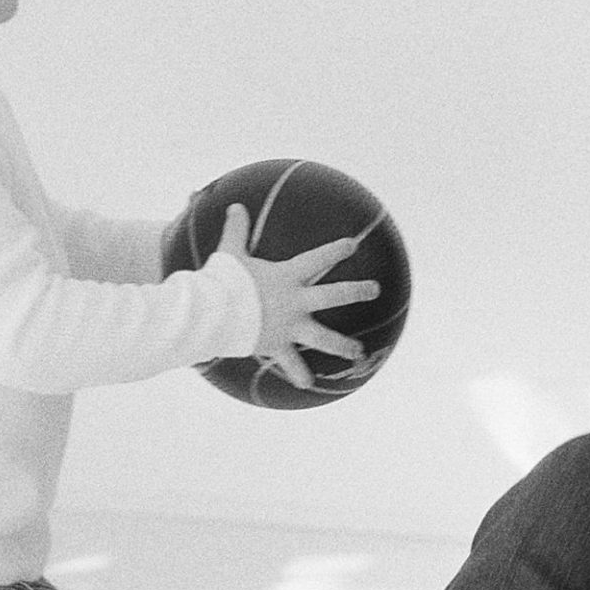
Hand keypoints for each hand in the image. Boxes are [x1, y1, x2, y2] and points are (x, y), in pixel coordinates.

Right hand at [214, 204, 378, 391]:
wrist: (215, 314)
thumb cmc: (223, 282)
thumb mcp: (230, 253)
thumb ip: (236, 230)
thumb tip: (235, 205)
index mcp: (288, 276)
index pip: (318, 259)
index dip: (337, 250)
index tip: (353, 245)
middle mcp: (295, 302)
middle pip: (335, 296)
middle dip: (358, 292)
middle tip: (375, 290)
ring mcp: (290, 326)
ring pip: (324, 338)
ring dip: (343, 346)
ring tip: (359, 352)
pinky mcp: (278, 346)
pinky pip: (291, 364)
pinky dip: (298, 375)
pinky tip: (308, 384)